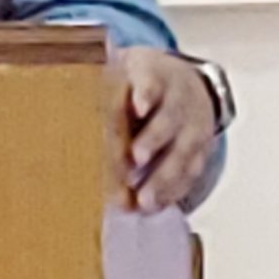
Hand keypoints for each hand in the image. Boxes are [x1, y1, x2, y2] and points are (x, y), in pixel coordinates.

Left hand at [116, 49, 218, 212]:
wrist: (187, 82)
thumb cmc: (140, 83)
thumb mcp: (124, 73)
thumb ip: (108, 93)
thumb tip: (77, 119)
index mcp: (155, 74)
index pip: (151, 81)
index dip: (145, 94)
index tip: (138, 108)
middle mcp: (180, 99)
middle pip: (169, 119)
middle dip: (153, 140)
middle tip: (136, 160)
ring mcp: (194, 124)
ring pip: (183, 151)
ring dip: (164, 177)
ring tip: (144, 200)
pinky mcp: (201, 149)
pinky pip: (191, 171)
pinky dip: (174, 190)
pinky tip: (156, 205)